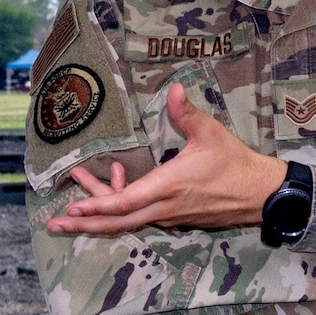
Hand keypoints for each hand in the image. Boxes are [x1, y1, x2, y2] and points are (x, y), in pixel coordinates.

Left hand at [46, 83, 286, 236]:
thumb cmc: (235, 163)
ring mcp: (170, 216)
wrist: (260, 194)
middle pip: (117, 222)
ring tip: (76, 205)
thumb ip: (186, 113)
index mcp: (169, 186)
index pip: (126, 202)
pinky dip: (123, 207)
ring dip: (101, 212)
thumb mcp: (210, 134)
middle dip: (84, 224)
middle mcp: (165, 207)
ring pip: (128, 220)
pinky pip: (142, 216)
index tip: (73, 208)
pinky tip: (116, 185)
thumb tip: (173, 89)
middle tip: (55, 225)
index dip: (98, 205)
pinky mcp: (176, 218)